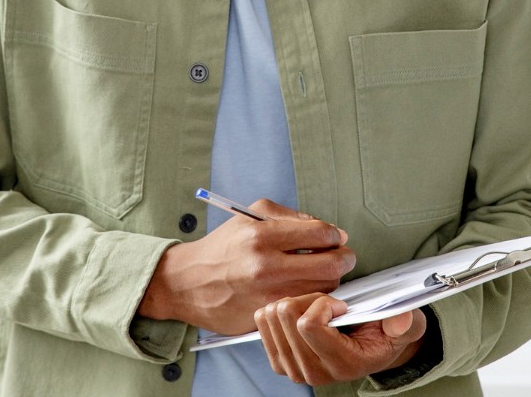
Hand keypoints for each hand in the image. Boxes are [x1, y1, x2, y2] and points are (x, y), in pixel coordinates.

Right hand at [140, 200, 354, 335]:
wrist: (187, 282)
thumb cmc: (221, 248)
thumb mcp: (251, 216)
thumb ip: (291, 217)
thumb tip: (327, 230)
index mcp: (262, 234)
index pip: (321, 234)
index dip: (335, 235)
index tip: (336, 238)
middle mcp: (265, 265)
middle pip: (330, 265)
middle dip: (343, 259)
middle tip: (343, 257)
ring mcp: (266, 294)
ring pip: (322, 289)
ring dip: (329, 280)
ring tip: (319, 272)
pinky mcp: (265, 316)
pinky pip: (304, 306)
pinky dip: (311, 298)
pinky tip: (304, 289)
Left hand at [255, 293, 428, 385]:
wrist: (371, 352)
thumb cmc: (385, 336)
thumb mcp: (406, 327)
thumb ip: (406, 324)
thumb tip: (400, 321)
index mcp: (342, 364)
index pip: (308, 325)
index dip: (322, 303)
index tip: (340, 305)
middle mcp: (314, 372)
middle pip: (286, 316)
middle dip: (307, 298)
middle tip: (326, 303)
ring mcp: (294, 369)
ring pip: (272, 316)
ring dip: (293, 302)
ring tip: (314, 308)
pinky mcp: (280, 362)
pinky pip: (263, 322)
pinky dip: (279, 309)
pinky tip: (299, 313)